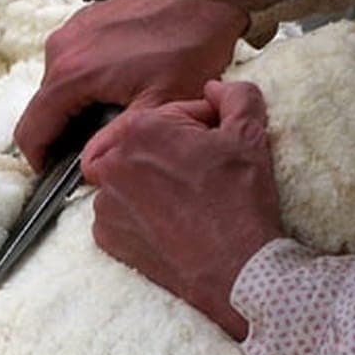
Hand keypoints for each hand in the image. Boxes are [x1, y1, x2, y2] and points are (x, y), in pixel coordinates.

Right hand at [16, 0, 248, 170]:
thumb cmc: (190, 43)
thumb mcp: (159, 104)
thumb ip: (116, 140)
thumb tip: (89, 166)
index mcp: (71, 73)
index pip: (31, 129)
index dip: (40, 158)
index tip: (55, 173)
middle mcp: (61, 47)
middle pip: (44, 107)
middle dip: (62, 133)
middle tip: (100, 146)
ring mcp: (73, 28)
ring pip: (59, 84)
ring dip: (78, 106)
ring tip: (118, 113)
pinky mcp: (87, 17)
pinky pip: (73, 59)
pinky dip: (88, 80)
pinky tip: (123, 84)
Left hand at [80, 81, 282, 340]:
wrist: (234, 268)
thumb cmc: (239, 201)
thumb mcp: (250, 136)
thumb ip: (235, 96)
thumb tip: (215, 87)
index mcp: (141, 128)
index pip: (174, 114)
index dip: (202, 128)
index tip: (217, 148)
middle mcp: (112, 162)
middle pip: (144, 143)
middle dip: (170, 151)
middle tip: (201, 174)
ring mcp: (105, 201)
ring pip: (127, 177)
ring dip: (150, 181)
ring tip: (185, 200)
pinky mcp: (105, 235)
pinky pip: (118, 212)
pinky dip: (138, 214)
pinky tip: (168, 222)